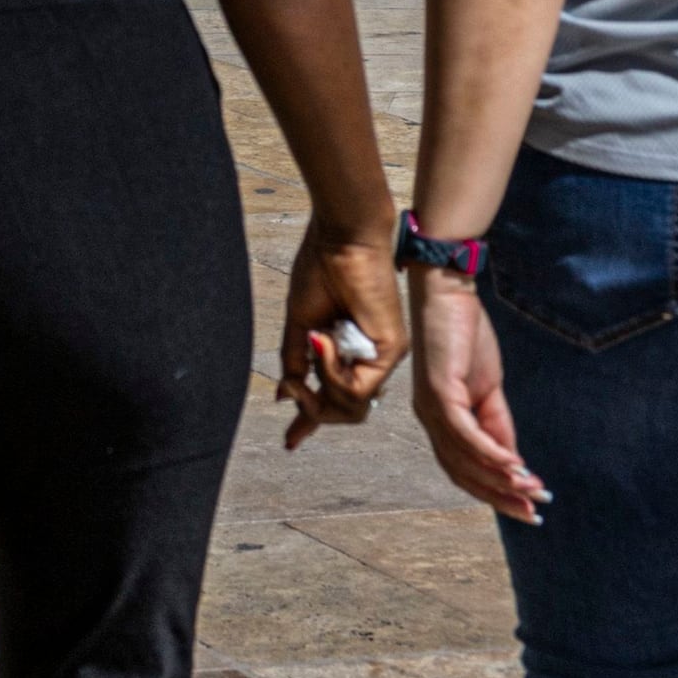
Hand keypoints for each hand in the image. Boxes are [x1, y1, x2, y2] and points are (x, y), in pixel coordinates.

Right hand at [273, 226, 401, 448]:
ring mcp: (384, 357)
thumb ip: (296, 360)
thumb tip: (286, 393)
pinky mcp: (392, 350)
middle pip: (346, 411)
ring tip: (310, 348)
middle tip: (294, 388)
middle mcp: (372, 359)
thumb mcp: (300, 323)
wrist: (340, 237)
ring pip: (353, 406)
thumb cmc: (321, 269)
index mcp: (351, 352)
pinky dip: (331, 370)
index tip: (290, 440)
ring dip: (321, 386)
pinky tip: (321, 340)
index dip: (310, 420)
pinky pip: (357, 386)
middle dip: (313, 407)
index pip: (335, 398)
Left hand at [408, 276, 545, 520]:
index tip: (528, 509)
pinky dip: (491, 453)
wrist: (446, 293)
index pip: (464, 469)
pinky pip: (464, 432)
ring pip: (463, 457)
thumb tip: (515, 465)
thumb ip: (497, 425)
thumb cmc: (462, 337)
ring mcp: (430, 406)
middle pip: (462, 472)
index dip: (494, 493)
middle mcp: (429, 419)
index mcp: (440, 420)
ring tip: (531, 492)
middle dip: (499, 496)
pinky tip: (515, 465)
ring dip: (500, 479)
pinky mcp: (438, 390)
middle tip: (534, 513)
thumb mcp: (487, 390)